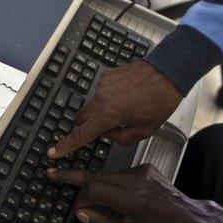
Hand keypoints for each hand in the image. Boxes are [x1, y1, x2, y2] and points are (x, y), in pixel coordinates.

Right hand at [46, 164, 222, 222]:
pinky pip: (120, 173)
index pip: (94, 189)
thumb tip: (82, 213)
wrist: (191, 219)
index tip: (75, 205)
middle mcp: (137, 181)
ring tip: (101, 201)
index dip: (81, 198)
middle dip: (75, 177)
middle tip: (54, 174)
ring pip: (107, 174)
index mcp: (133, 200)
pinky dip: (114, 183)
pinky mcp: (145, 167)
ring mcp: (142, 171)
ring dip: (98, 185)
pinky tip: (122, 197)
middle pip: (96, 176)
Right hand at [47, 60, 181, 158]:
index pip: (82, 134)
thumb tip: (110, 134)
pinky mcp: (106, 75)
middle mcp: (101, 98)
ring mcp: (102, 85)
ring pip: (93, 105)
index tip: (53, 152)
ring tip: (128, 108)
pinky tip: (127, 95)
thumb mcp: (147, 129)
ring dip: (102, 111)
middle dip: (87, 127)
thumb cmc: (161, 100)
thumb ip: (123, 138)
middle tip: (106, 129)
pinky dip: (109, 98)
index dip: (66, 145)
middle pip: (81, 118)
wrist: (168, 71)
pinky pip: (101, 92)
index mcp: (109, 114)